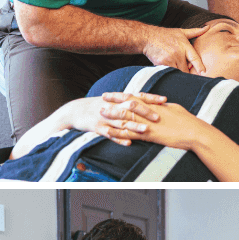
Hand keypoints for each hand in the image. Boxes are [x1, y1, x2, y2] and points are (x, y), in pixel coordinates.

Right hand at [11, 92, 168, 159]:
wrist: (73, 111)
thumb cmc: (94, 106)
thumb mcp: (110, 100)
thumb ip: (125, 100)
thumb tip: (143, 99)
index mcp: (117, 99)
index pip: (137, 96)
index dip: (151, 98)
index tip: (164, 100)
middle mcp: (112, 106)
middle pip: (131, 107)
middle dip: (145, 112)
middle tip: (159, 116)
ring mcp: (105, 117)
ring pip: (122, 121)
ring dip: (134, 126)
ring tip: (146, 130)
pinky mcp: (97, 127)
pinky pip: (109, 134)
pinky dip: (119, 139)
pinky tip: (128, 143)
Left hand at [104, 101, 206, 151]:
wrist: (194, 131)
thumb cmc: (187, 120)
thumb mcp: (173, 109)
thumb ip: (162, 106)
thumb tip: (158, 103)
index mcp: (154, 104)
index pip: (134, 96)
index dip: (121, 94)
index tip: (112, 93)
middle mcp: (149, 111)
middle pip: (127, 104)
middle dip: (113, 101)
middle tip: (101, 99)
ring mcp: (148, 122)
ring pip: (126, 116)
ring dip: (113, 115)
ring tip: (101, 113)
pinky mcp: (149, 134)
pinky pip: (131, 133)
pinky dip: (120, 133)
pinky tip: (110, 132)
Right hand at [144, 27, 208, 74]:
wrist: (148, 37)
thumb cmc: (165, 35)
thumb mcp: (181, 32)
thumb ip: (195, 32)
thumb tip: (208, 27)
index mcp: (184, 46)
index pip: (195, 58)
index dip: (200, 67)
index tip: (204, 73)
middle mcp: (178, 53)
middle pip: (186, 69)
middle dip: (185, 71)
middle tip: (183, 69)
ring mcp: (169, 59)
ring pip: (177, 72)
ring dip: (177, 72)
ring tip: (174, 68)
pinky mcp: (161, 64)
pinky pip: (168, 72)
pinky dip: (168, 72)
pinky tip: (166, 67)